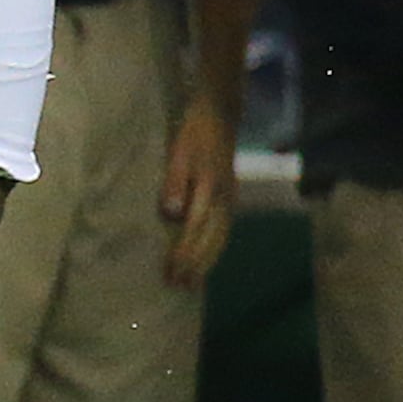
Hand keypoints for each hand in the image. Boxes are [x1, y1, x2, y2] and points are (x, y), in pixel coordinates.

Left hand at [160, 97, 238, 288]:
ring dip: (207, 262)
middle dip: (195, 265)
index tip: (172, 273)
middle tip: (179, 287)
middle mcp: (225, 199)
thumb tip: (171, 216)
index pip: (195, 230)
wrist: (221, 114)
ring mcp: (231, 199)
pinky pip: (225, 230)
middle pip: (211, 240)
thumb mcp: (179, 152)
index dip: (184, 254)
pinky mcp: (231, 197)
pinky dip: (217, 248)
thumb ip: (174, 183)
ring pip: (221, 238)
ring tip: (193, 282)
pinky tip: (208, 258)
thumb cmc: (195, 132)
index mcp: (210, 190)